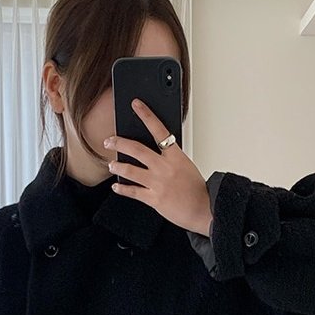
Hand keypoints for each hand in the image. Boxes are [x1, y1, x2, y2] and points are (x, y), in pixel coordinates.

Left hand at [104, 99, 213, 236]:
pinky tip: (116, 187)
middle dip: (120, 143)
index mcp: (176, 157)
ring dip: (117, 166)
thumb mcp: (186, 167)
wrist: (204, 209)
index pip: (159, 130)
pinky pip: (133, 192)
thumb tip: (154, 156)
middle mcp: (165, 168)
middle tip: (109, 141)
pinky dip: (122, 190)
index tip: (136, 105)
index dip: (146, 115)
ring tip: (111, 165)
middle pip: (138, 150)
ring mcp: (158, 183)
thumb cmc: (198, 190)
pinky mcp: (154, 199)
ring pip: (131, 171)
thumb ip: (170, 160)